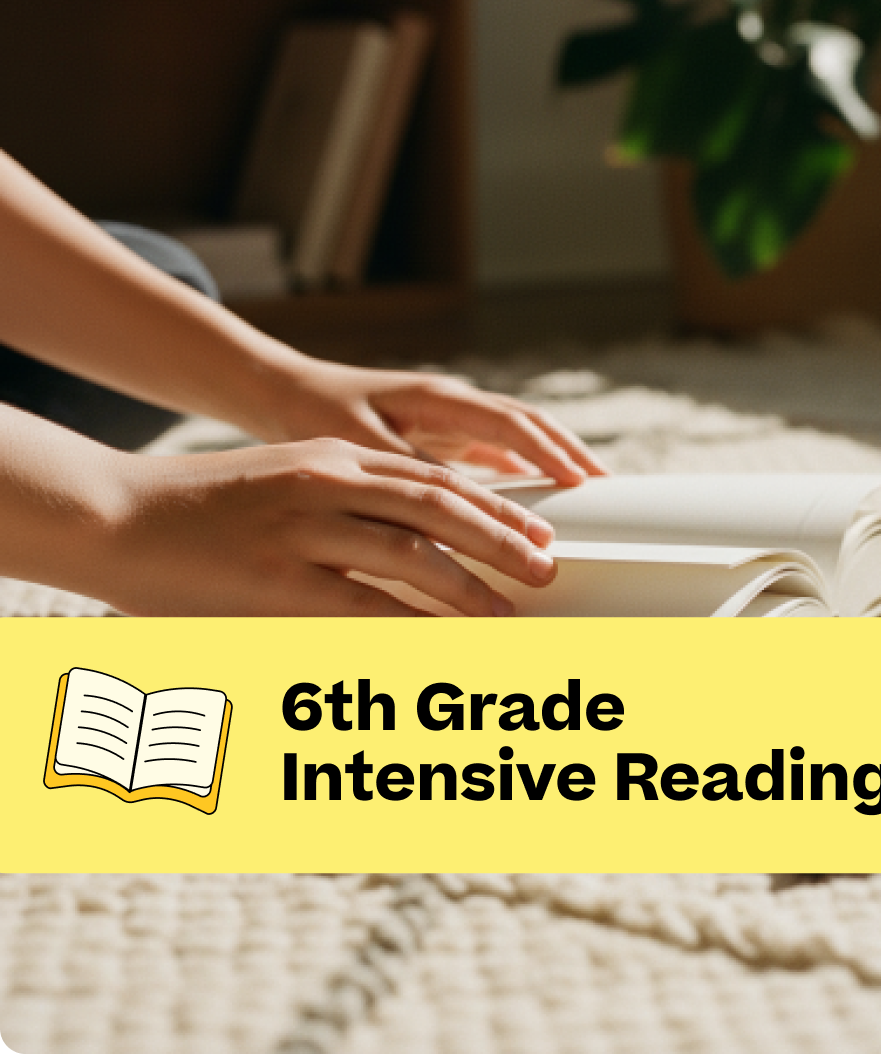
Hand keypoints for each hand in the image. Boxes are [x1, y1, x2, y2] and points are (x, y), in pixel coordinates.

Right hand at [87, 438, 559, 615]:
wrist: (113, 511)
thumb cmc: (201, 508)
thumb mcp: (283, 484)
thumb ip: (346, 507)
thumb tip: (410, 549)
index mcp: (334, 458)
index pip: (434, 477)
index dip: (493, 505)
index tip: (535, 528)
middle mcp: (328, 483)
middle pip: (440, 506)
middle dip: (503, 538)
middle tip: (546, 567)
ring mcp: (304, 529)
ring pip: (413, 554)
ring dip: (471, 587)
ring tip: (510, 612)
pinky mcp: (278, 578)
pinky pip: (363, 605)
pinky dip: (413, 626)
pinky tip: (446, 643)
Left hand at [252, 360, 606, 485]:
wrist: (284, 392)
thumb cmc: (315, 412)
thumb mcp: (355, 443)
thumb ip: (407, 469)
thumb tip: (454, 502)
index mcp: (438, 398)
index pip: (510, 423)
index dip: (549, 452)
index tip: (581, 480)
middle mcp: (453, 404)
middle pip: (528, 425)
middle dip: (569, 453)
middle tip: (607, 487)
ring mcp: (451, 418)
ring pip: (518, 437)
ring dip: (553, 460)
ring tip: (588, 491)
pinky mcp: (443, 435)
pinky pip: (496, 452)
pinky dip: (524, 470)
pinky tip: (539, 496)